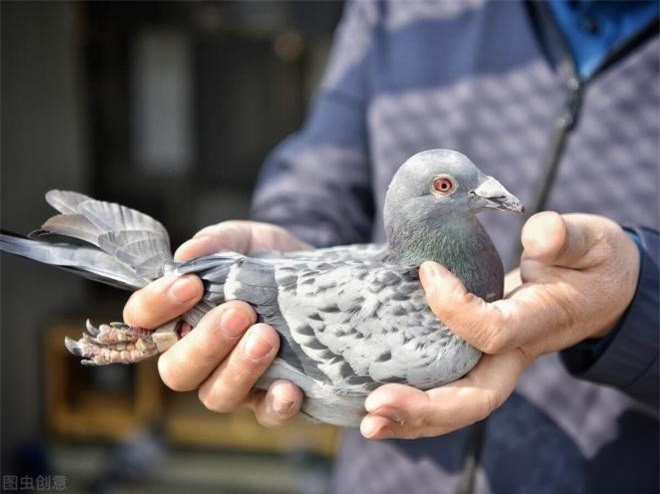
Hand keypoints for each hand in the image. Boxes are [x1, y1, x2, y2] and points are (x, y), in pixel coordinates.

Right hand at [123, 221, 309, 426]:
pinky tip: (290, 387)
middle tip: (240, 312)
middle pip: (177, 371)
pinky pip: (266, 415)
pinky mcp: (274, 396)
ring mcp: (236, 381)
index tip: (191, 284)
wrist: (318, 276)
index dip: (157, 307)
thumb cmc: (268, 260)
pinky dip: (276, 406)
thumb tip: (187, 255)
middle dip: (205, 343)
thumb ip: (217, 243)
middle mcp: (201, 356)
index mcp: (182, 316)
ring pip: (216, 395)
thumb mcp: (246, 241)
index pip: (144, 322)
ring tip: (267, 336)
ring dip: (238, 369)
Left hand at [360, 212, 639, 438]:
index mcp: (539, 323)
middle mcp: (514, 354)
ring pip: (455, 406)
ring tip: (367, 422)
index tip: (429, 271)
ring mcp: (493, 362)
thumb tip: (539, 235)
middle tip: (375, 406)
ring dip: (409, 419)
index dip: (457, 309)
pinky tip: (374, 407)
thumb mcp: (589, 241)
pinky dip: (411, 405)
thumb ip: (566, 238)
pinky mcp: (474, 357)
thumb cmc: (590, 263)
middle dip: (424, 408)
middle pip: (472, 399)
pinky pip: (444, 390)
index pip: (495, 333)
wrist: (597, 288)